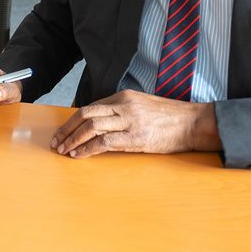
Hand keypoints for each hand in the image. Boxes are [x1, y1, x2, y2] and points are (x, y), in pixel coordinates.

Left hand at [51, 90, 219, 157]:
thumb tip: (100, 124)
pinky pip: (104, 142)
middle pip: (85, 114)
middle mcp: (124, 106)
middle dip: (66, 129)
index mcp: (124, 97)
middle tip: (56, 141)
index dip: (72, 120)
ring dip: (73, 139)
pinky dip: (88, 149)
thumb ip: (122, 111)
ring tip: (63, 150)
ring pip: (91, 126)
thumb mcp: (142, 106)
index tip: (62, 132)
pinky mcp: (136, 138)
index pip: (90, 107)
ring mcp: (130, 121)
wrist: (194, 123)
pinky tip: (79, 155)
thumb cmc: (170, 118)